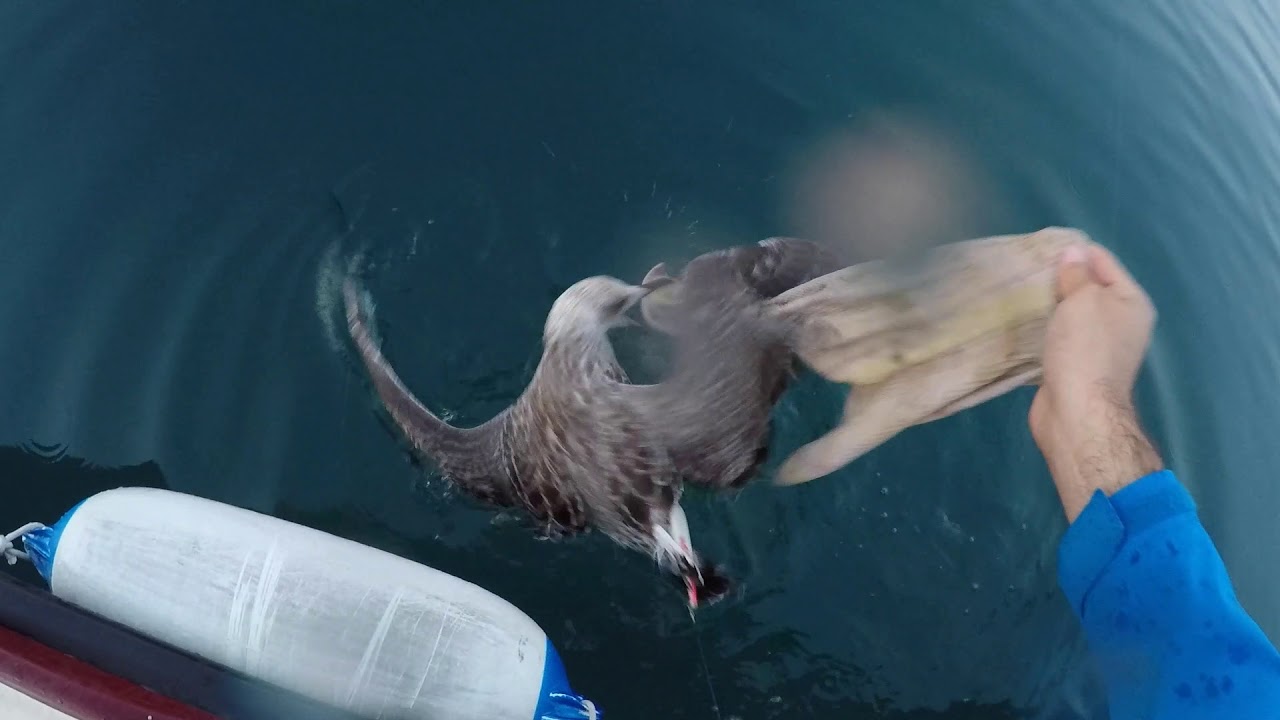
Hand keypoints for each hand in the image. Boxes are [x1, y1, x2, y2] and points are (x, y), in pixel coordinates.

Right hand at [1029, 242, 1163, 520]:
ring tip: (1018, 292)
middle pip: (1088, 288)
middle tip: (1024, 269)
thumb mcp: (1082, 300)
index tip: (1040, 246)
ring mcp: (1098, 347)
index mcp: (1131, 302)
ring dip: (1048, 306)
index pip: (1103, 262)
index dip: (1075, 251)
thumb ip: (1077, 274)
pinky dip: (1042, 330)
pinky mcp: (1075, 366)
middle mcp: (1120, 323)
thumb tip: (1073, 253)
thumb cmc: (1085, 349)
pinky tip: (1021, 323)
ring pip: (1070, 315)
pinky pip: (1058, 338)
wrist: (1077, 412)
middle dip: (1059, 278)